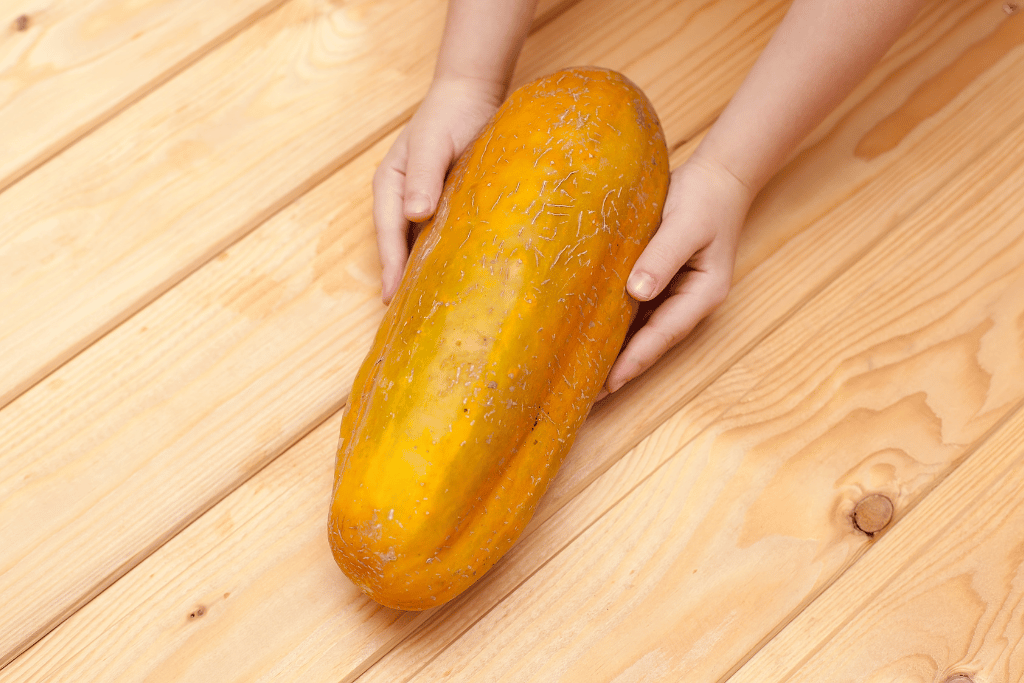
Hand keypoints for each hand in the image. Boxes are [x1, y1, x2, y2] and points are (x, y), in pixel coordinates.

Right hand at [373, 77, 503, 302]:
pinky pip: (443, 238)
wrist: (471, 97)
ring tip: (431, 307)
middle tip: (409, 317)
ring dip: (424, 273)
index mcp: (390, 187)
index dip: (391, 266)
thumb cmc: (448, 116)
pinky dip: (445, 258)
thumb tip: (414, 214)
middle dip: (403, 279)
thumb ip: (424, 177)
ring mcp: (425, 206)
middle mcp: (404, 201)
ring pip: (421, 245)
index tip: (392, 297)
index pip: (389, 233)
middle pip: (401, 246)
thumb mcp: (432, 143)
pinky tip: (456, 277)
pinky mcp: (448, 207)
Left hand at [603, 154, 753, 394]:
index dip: (633, 361)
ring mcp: (674, 294)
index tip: (607, 385)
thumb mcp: (685, 225)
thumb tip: (637, 292)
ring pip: (641, 329)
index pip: (661, 336)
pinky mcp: (659, 281)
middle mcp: (688, 301)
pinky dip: (614, 324)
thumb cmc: (705, 199)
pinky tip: (589, 334)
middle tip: (585, 396)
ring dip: (615, 350)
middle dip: (620, 368)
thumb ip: (662, 257)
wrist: (719, 176)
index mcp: (701, 295)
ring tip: (582, 374)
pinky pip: (635, 309)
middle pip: (650, 342)